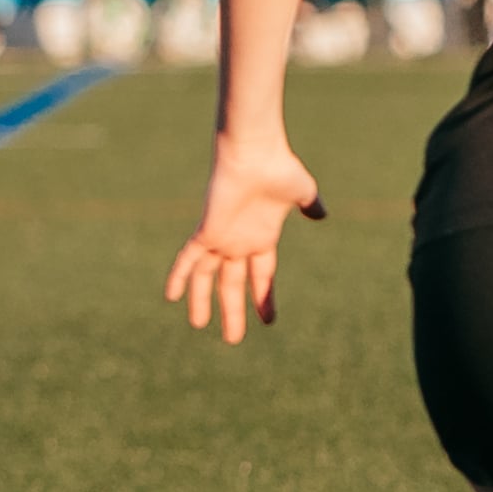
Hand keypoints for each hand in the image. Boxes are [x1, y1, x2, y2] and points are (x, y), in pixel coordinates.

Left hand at [162, 139, 322, 344]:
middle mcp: (239, 242)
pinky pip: (189, 258)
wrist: (255, 151)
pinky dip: (180, 276)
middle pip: (233, 285)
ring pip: (207, 277)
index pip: (261, 277)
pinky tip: (171, 296)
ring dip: (202, 301)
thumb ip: (310, 206)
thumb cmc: (279, 168)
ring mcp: (221, 237)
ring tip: (198, 325)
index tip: (267, 320)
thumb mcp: (302, 192)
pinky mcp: (206, 230)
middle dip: (233, 312)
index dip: (263, 298)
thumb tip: (321, 214)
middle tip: (233, 340)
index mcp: (261, 237)